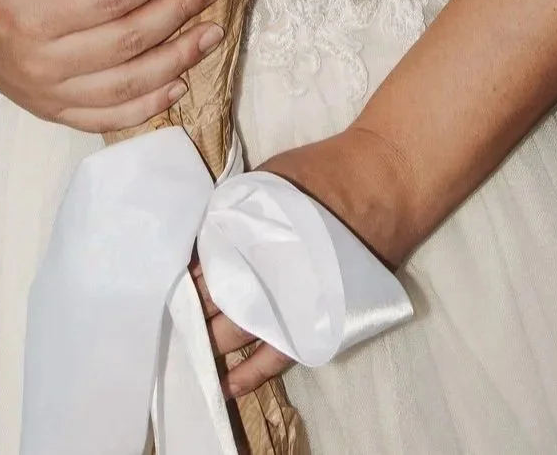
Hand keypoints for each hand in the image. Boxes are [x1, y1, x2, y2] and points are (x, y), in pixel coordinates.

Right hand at [0, 0, 224, 133]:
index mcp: (29, 20)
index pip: (107, 2)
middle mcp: (43, 65)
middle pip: (126, 43)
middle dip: (177, 12)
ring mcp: (49, 95)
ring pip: (126, 86)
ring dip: (176, 60)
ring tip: (211, 33)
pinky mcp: (54, 111)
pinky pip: (107, 118)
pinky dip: (148, 107)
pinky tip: (179, 83)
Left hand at [202, 128, 421, 400]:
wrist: (382, 180)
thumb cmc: (322, 173)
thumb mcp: (266, 182)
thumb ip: (234, 214)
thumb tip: (205, 246)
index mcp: (252, 241)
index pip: (205, 274)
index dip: (188, 285)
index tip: (175, 290)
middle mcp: (269, 276)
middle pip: (218, 306)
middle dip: (196, 315)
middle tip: (183, 319)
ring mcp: (293, 302)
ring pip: (240, 335)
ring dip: (215, 343)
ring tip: (197, 349)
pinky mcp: (318, 320)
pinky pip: (280, 357)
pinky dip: (253, 373)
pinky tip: (231, 384)